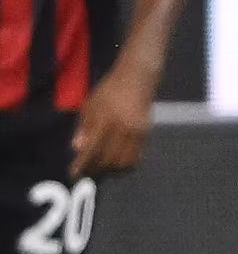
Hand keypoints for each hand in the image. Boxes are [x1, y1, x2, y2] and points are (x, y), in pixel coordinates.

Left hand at [71, 64, 157, 178]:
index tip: (73, 173)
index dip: (82, 164)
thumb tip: (77, 148)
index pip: (91, 149)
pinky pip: (136, 157)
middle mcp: (122, 128)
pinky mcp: (146, 134)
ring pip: (123, 161)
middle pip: (107, 159)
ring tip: (100, 169)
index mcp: (105, 119)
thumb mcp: (90, 105)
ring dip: (110, 169)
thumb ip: (84, 127)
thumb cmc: (109, 90)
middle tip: (85, 173)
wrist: (137, 79)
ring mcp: (136, 132)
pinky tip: (116, 164)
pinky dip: (125, 164)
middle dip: (95, 169)